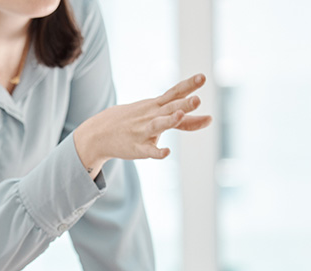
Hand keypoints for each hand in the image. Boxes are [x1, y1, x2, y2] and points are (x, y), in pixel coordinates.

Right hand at [74, 73, 211, 178]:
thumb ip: (185, 121)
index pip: (175, 93)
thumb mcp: (157, 115)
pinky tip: (167, 152)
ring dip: (170, 120)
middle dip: (184, 103)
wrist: (101, 132)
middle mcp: (151, 116)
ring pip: (159, 125)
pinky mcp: (138, 148)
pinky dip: (158, 152)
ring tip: (181, 114)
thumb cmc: (136, 122)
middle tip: (198, 99)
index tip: (203, 77)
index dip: (189, 85)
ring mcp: (144, 131)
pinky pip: (149, 151)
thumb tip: (209, 119)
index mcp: (157, 106)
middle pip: (170, 108)